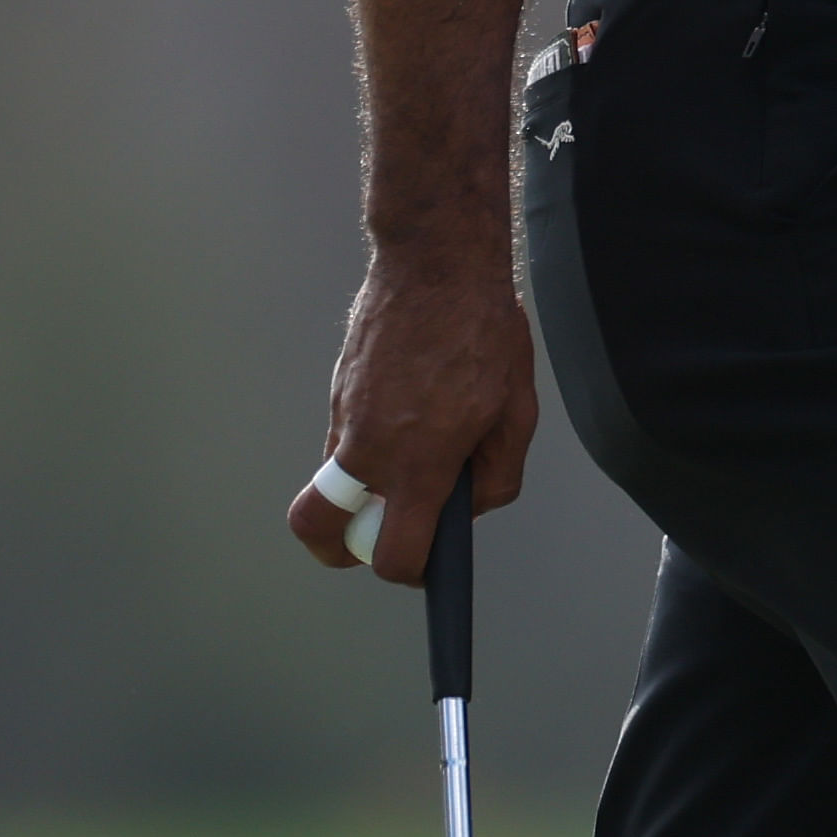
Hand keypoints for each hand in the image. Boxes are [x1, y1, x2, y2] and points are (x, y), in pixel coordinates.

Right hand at [283, 254, 537, 583]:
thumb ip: (498, 472)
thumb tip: (473, 506)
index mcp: (419, 460)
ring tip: (413, 456)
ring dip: (359, 490)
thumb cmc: (482, 331)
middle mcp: (369, 448)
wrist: (436, 264)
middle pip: (320, 530)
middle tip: (381, 535)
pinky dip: (366, 448)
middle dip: (342, 549)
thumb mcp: (517, 408)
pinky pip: (341, 441)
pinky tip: (409, 415)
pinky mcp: (336, 393)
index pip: (392, 553)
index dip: (408, 572)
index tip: (424, 566)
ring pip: (332, 482)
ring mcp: (343, 419)